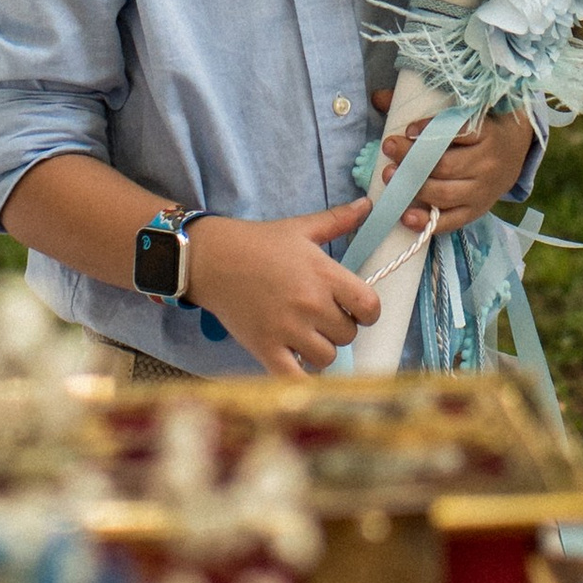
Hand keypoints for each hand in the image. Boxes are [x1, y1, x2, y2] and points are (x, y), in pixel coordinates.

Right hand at [183, 204, 380, 375]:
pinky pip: (296, 379)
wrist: (212, 260)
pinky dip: (302, 378)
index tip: (356, 308)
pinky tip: (298, 363)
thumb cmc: (259, 243)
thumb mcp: (301, 228)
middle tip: (323, 318)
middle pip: (348, 334)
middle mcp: (310, 304)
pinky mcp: (265, 349)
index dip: (368, 311)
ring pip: (327, 358)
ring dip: (321, 350)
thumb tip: (368, 204)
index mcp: (324, 274)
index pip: (369, 306)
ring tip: (307, 336)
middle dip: (340, 328)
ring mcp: (288, 330)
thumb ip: (338, 220)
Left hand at [381, 105, 535, 236]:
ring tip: (389, 176)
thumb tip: (378, 97)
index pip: (459, 132)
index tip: (408, 130)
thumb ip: (423, 104)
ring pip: (446, 193)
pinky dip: (428, 220)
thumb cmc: (482, 128)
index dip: (431, 131)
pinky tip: (407, 215)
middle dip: (412, 158)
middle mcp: (487, 163)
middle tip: (388, 149)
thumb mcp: (464, 111)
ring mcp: (482, 191)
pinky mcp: (476, 210)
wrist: (517, 151)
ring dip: (414, 187)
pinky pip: (451, 220)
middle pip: (446, 164)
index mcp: (488, 133)